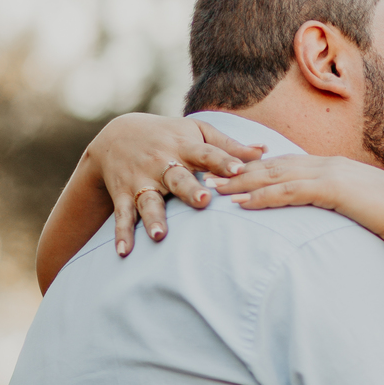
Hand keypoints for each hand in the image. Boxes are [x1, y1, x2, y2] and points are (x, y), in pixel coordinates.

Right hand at [90, 115, 263, 257]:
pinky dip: (122, 234)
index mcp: (185, 146)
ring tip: (160, 235)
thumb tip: (265, 151)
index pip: (207, 153)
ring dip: (153, 217)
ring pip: (148, 200)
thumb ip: (230, 145)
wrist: (117, 135)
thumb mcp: (198, 132)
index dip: (223, 161)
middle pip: (178, 177)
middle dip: (189, 189)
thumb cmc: (170, 135)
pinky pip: (122, 216)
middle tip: (203, 200)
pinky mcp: (123, 194)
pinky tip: (124, 252)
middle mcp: (162, 162)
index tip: (240, 170)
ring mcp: (141, 180)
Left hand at [216, 155, 383, 250]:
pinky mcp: (331, 189)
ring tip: (215, 189)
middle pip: (274, 164)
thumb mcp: (362, 209)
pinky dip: (261, 197)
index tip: (233, 173)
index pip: (288, 163)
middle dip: (240, 170)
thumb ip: (344, 207)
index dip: (258, 168)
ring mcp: (330, 174)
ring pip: (275, 174)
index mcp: (335, 167)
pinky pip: (288, 192)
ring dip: (242, 182)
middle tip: (210, 175)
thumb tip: (333, 218)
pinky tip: (241, 204)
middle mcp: (328, 164)